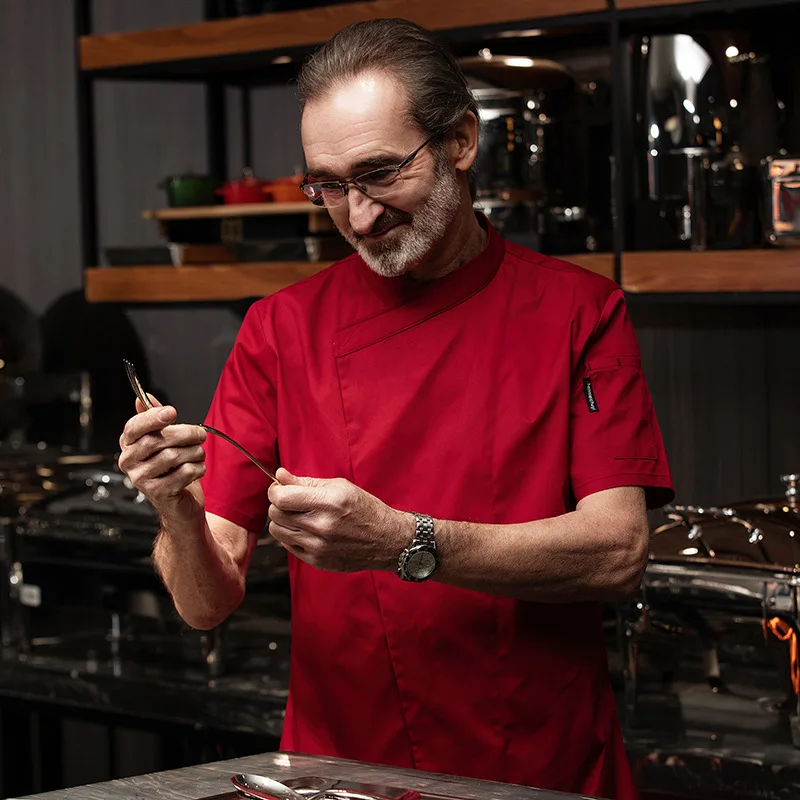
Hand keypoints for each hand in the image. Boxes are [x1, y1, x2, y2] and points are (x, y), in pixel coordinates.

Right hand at [118, 394, 206, 523]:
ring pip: (173, 455)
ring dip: (195, 452)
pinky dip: (198, 469)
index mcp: (129, 445)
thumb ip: (155, 419)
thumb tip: (144, 398)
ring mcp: (141, 479)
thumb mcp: (164, 441)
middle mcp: (129, 462)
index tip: (172, 412)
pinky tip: (197, 470)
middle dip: (186, 434)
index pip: (134, 427)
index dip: (152, 418)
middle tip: (200, 434)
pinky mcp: (158, 493)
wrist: (180, 505)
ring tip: (198, 455)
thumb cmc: (173, 470)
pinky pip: (184, 472)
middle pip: (157, 440)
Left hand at [267, 468, 411, 571]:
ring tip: (298, 515)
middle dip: (278, 503)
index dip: (275, 490)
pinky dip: (291, 535)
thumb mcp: (340, 487)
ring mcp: (318, 546)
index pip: (282, 497)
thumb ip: (306, 482)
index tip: (279, 487)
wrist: (386, 540)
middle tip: (290, 500)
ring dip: (282, 520)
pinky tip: (306, 529)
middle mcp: (322, 526)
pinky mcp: (317, 561)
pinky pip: (287, 545)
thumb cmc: (365, 509)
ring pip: (277, 531)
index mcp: (329, 502)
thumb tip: (280, 475)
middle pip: (276, 514)